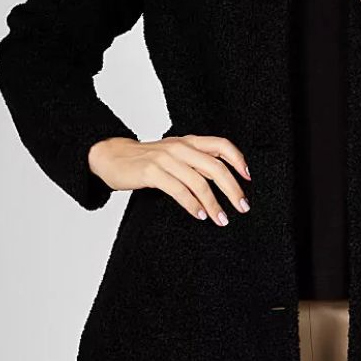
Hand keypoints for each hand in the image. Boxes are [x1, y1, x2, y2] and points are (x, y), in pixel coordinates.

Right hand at [88, 134, 251, 226]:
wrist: (112, 156)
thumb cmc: (147, 159)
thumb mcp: (175, 154)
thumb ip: (196, 162)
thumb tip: (224, 180)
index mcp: (188, 141)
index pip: (221, 145)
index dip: (238, 160)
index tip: (248, 178)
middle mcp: (180, 147)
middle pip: (215, 167)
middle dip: (232, 189)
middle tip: (243, 207)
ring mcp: (165, 159)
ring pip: (198, 182)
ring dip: (214, 203)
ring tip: (222, 219)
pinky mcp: (151, 172)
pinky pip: (178, 190)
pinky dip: (192, 205)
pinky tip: (200, 215)